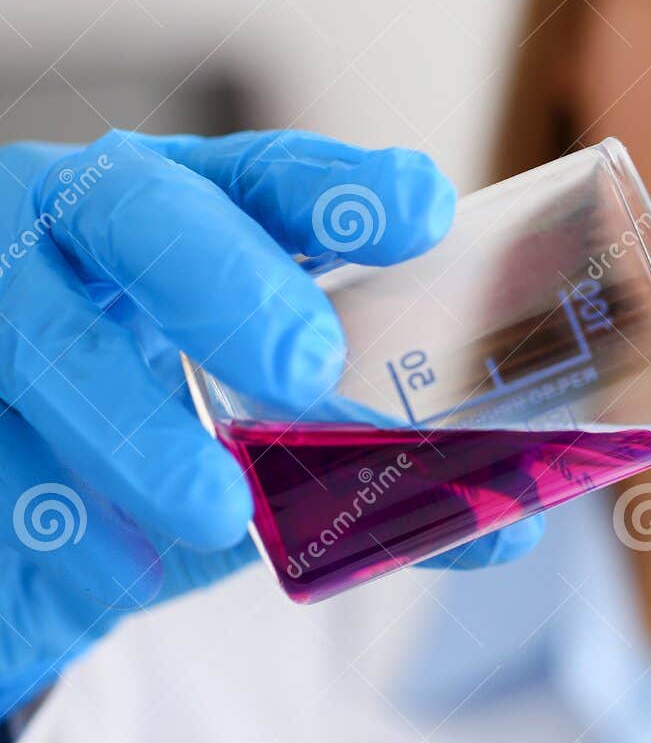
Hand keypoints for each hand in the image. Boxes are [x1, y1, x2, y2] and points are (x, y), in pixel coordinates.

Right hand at [0, 129, 542, 713]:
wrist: (25, 526)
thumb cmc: (172, 444)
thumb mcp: (274, 446)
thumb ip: (376, 472)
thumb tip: (510, 530)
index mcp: (196, 221)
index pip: (270, 178)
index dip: (340, 188)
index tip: (421, 209)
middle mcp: (90, 238)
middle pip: (142, 211)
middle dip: (226, 279)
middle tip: (307, 363)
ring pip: (44, 332)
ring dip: (135, 426)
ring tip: (216, 509)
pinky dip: (56, 516)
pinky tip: (114, 564)